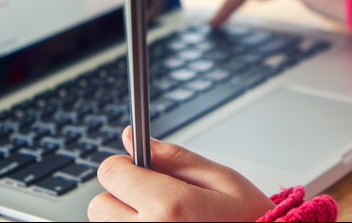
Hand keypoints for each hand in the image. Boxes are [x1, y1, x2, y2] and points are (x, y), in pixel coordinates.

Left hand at [87, 126, 275, 221]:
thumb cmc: (250, 222)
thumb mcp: (223, 180)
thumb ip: (174, 157)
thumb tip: (132, 137)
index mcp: (169, 207)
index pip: (111, 171)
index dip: (126, 166)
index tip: (142, 170)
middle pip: (100, 203)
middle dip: (123, 196)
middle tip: (157, 202)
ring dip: (125, 220)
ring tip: (163, 222)